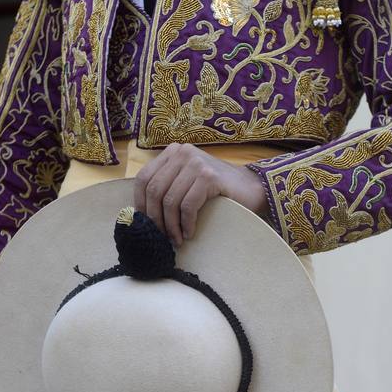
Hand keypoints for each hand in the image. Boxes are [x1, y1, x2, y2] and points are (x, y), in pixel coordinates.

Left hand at [134, 143, 268, 245]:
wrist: (250, 188)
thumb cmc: (215, 191)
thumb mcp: (186, 182)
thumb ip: (167, 187)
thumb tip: (140, 213)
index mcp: (173, 152)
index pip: (144, 178)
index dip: (140, 203)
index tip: (145, 223)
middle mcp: (183, 153)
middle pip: (155, 190)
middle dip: (155, 218)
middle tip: (161, 236)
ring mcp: (197, 163)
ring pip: (170, 200)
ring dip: (171, 225)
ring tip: (176, 239)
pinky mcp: (209, 177)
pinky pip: (188, 205)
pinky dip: (186, 224)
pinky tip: (189, 233)